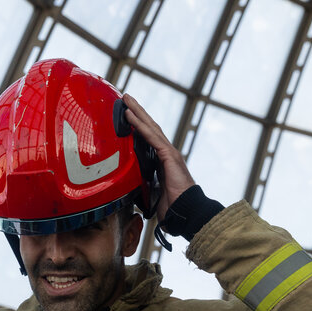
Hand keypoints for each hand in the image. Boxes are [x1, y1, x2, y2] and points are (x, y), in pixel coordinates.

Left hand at [123, 94, 194, 220]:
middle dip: (137, 111)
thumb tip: (126, 192)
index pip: (148, 138)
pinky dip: (140, 124)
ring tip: (126, 99)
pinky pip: (151, 136)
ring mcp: (168, 152)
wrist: (186, 212)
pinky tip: (130, 114)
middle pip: (149, 127)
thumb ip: (141, 187)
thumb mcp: (150, 194)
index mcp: (161, 160)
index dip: (138, 125)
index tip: (127, 114)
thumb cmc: (171, 206)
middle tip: (125, 98)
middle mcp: (166, 153)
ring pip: (150, 127)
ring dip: (137, 111)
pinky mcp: (169, 155)